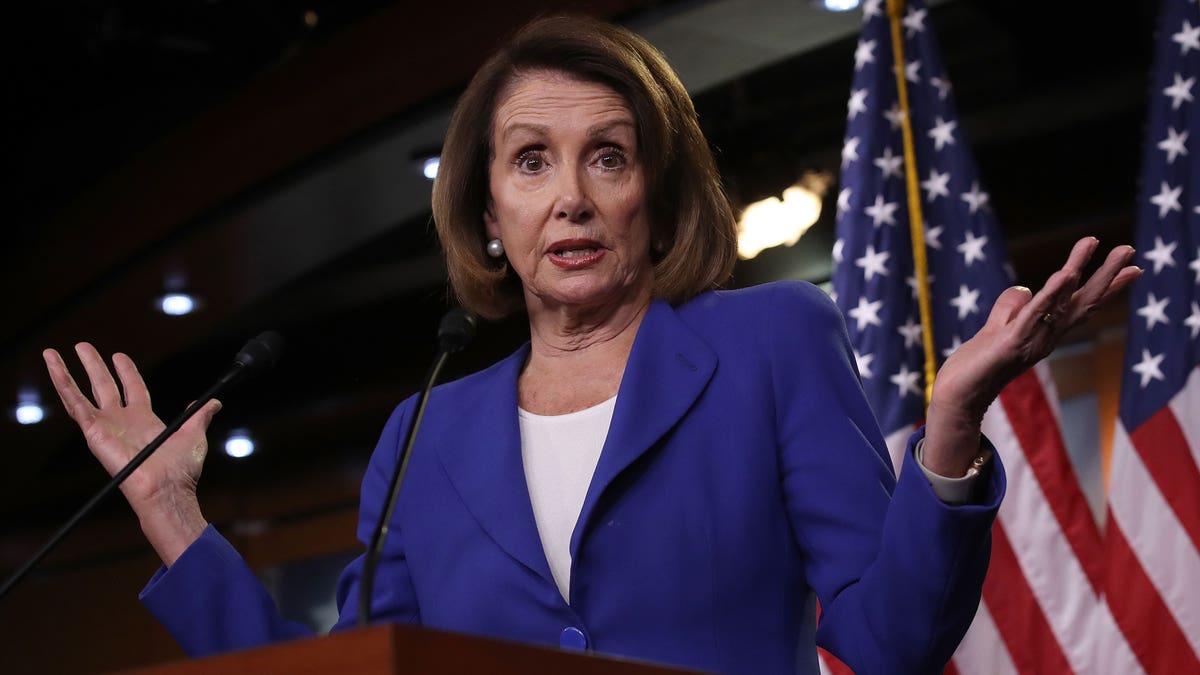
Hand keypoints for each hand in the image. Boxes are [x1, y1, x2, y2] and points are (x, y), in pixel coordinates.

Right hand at [43, 343, 218, 563]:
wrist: (167, 487)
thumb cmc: (181, 468)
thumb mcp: (194, 433)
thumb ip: (200, 415)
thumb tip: (214, 403)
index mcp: (144, 420)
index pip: (132, 388)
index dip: (126, 371)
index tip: (119, 356)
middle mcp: (121, 421)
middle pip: (104, 385)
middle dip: (93, 365)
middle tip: (83, 346)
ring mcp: (104, 426)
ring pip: (79, 393)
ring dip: (65, 373)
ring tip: (52, 353)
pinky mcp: (93, 432)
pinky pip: (74, 405)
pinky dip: (62, 385)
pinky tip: (54, 368)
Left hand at [921, 238, 1141, 475]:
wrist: (958, 397)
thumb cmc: (977, 366)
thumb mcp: (994, 329)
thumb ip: (1009, 309)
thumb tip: (1023, 288)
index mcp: (1044, 332)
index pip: (1080, 305)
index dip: (1107, 287)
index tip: (1134, 268)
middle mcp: (1045, 337)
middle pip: (1082, 302)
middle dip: (1106, 275)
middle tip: (1129, 249)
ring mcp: (1031, 340)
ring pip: (1061, 302)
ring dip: (1079, 271)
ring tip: (1093, 244)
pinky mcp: (1011, 343)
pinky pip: (1035, 314)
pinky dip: (1051, 294)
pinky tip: (1066, 274)